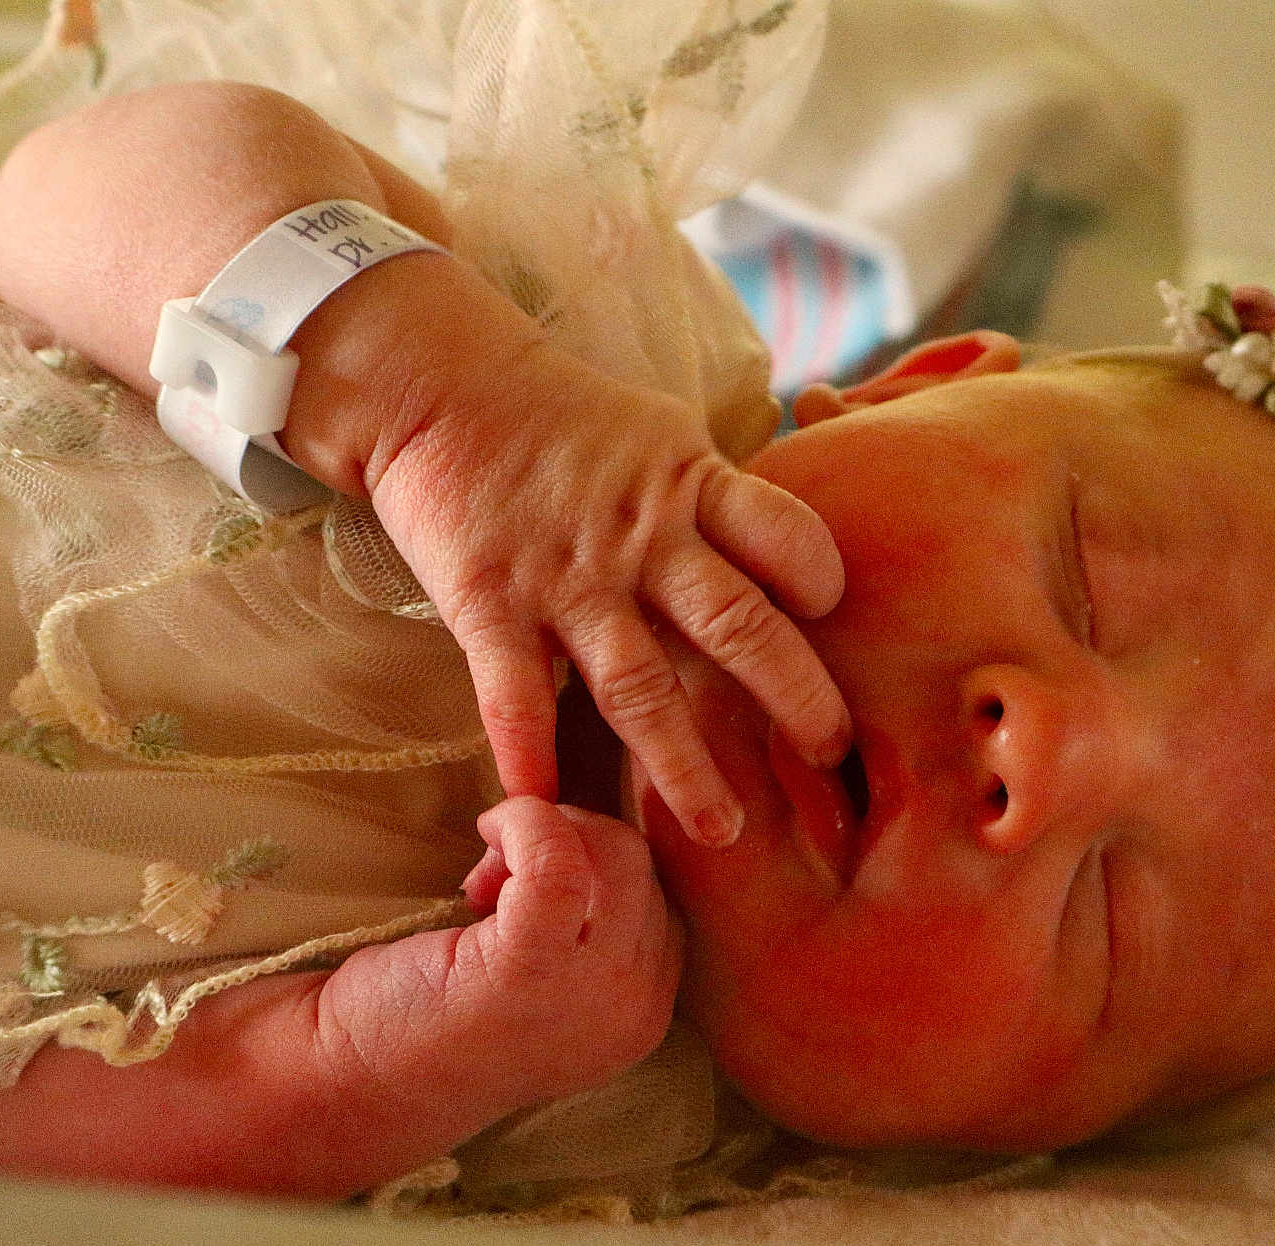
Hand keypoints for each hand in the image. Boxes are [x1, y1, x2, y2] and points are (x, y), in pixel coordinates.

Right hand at [372, 345, 849, 845]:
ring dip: (684, 767)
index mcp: (691, 486)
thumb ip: (716, 501)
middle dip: (795, 699)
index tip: (837, 620)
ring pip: (641, 688)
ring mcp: (567, 580)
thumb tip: (785, 558)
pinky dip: (528, 756)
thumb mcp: (661, 433)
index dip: (821, 578)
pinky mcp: (491, 606)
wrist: (437, 386)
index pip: (784, 534)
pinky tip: (544, 809)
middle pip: (738, 626)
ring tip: (722, 831)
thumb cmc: (561, 417)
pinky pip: (515, 697)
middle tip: (833, 757)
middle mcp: (641, 539)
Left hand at [451, 798, 684, 1101]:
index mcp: (642, 1016)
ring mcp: (590, 992)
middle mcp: (634, 1010)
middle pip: (642, 866)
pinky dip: (522, 823)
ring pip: (614, 854)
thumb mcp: (550, 986)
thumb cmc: (435, 1020)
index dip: (595, 866)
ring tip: (485, 876)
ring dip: (546, 832)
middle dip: (574, 842)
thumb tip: (589, 836)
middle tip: (496, 876)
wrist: (355, 1081)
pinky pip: (558, 856)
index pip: (658, 896)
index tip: (522, 886)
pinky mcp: (530, 966)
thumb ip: (590, 933)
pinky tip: (485, 834)